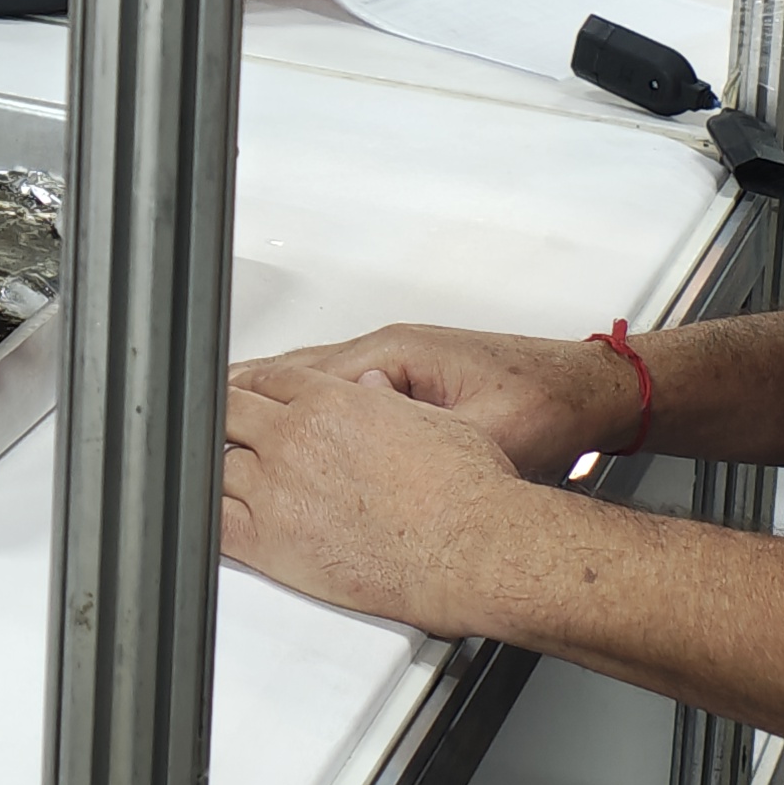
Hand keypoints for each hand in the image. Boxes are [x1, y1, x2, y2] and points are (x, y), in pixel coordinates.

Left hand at [221, 359, 527, 631]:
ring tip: (220, 480)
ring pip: (217, 465)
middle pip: (230, 414)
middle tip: (220, 435)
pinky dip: (206, 518)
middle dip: (225, 423)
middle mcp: (296, 435)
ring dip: (220, 470)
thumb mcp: (428, 418)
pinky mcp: (272, 540)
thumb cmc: (465, 488)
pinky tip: (207, 519)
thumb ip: (383, 400)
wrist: (472, 544)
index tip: (242, 400)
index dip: (251, 391)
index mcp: (330, 398)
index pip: (267, 382)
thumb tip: (367, 387)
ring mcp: (277, 485)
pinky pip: (216, 523)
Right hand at [230, 322, 641, 479]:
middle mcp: (385, 352)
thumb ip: (424, 429)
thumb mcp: (486, 432)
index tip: (213, 413)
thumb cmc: (544, 408)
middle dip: (244, 394)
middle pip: (293, 370)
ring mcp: (393, 361)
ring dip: (268, 396)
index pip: (303, 373)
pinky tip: (283, 424)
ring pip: (309, 375)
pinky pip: (333, 386)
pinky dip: (299, 402)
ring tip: (221, 422)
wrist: (588, 393)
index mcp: (394, 356)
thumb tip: (363, 418)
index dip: (255, 395)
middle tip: (194, 425)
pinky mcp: (404, 379)